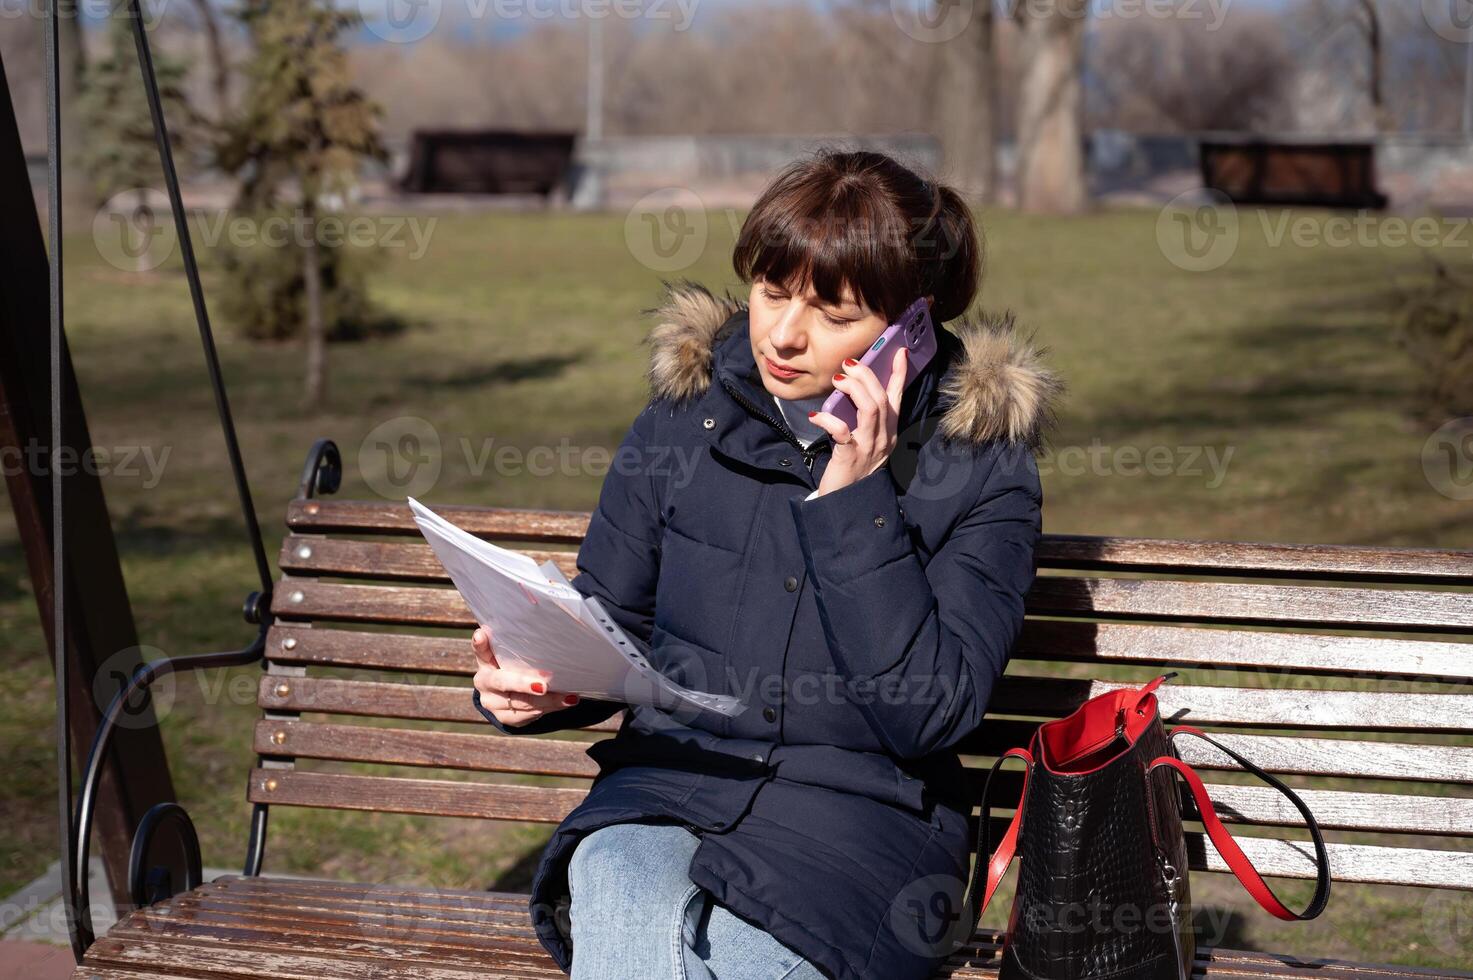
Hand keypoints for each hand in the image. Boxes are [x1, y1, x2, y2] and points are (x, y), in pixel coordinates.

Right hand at [471, 626, 580, 726]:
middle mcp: (484, 682)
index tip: (482, 634)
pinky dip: (550, 708)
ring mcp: (492, 703)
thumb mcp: (513, 653)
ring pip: (521, 703)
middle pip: (502, 682)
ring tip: (568, 695)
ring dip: (547, 700)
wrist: (505, 696)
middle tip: (543, 685)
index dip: (480, 643)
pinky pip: (529, 716)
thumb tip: (543, 623)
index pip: (480, 649)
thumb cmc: (513, 665)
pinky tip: (565, 702)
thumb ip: (518, 643)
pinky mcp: (504, 718)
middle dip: (524, 684)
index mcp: (485, 660)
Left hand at [807, 344, 906, 497]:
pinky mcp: (851, 457)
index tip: (899, 351)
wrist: (847, 502)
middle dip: (867, 376)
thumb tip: (850, 391)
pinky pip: (843, 432)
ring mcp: (869, 447)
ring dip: (854, 389)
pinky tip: (816, 416)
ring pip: (870, 409)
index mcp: (889, 432)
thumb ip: (863, 420)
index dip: (899, 373)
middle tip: (849, 363)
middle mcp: (883, 438)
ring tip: (839, 379)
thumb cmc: (853, 468)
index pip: (897, 398)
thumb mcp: (865, 442)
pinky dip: (828, 420)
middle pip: (881, 399)